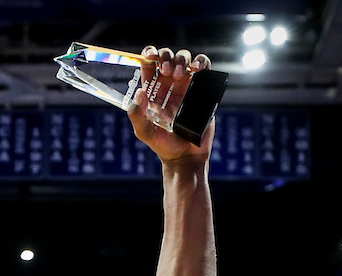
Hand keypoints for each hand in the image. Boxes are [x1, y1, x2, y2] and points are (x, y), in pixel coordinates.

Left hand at [127, 47, 214, 164]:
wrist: (185, 155)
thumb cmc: (163, 145)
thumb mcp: (144, 132)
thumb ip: (137, 114)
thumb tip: (139, 92)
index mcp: (153, 90)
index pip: (149, 64)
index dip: (149, 54)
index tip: (150, 56)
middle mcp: (169, 85)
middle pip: (167, 57)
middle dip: (166, 56)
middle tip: (166, 72)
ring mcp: (186, 86)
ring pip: (184, 59)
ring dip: (181, 59)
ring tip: (179, 74)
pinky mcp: (203, 89)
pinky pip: (204, 68)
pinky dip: (202, 62)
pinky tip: (197, 68)